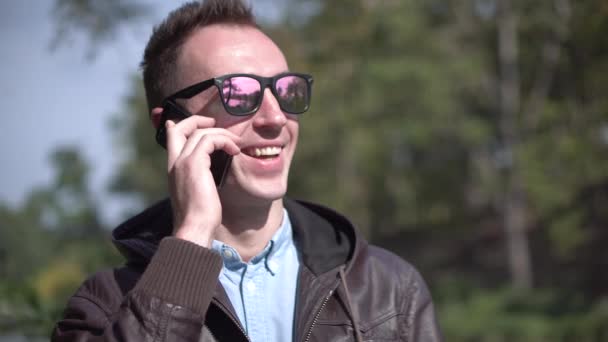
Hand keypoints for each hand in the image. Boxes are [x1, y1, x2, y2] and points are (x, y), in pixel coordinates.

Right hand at [165, 114, 240, 246]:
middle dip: (198, 120)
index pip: (171, 138)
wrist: (194, 228)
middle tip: (215, 123)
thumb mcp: (198, 194)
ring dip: (222, 133)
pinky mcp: (195, 163)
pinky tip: (235, 151)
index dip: (179, 125)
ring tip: (235, 143)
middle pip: (181, 127)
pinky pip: (211, 140)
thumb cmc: (200, 217)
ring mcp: (183, 162)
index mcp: (173, 169)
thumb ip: (200, 179)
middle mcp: (175, 162)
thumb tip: (211, 175)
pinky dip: (225, 141)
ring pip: (200, 132)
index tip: (193, 122)